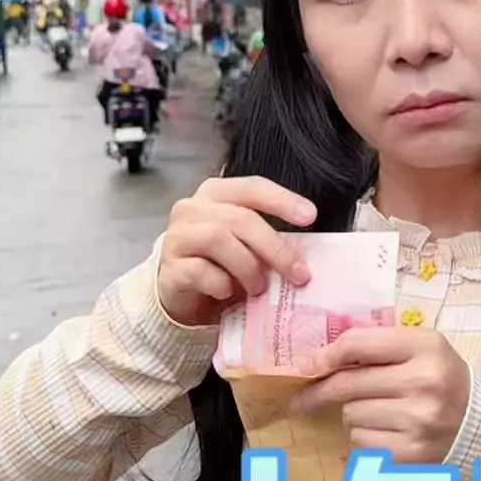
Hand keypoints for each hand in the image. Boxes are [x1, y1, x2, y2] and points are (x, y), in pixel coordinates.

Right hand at [156, 175, 317, 326]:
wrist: (182, 294)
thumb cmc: (219, 264)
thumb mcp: (246, 246)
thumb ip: (268, 241)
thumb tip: (304, 257)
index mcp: (216, 194)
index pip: (252, 187)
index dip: (282, 200)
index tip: (310, 216)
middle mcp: (193, 209)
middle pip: (240, 218)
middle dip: (274, 247)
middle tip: (298, 273)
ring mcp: (178, 237)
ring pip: (219, 239)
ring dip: (249, 267)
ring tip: (259, 288)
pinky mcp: (170, 268)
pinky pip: (200, 271)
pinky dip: (222, 284)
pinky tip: (227, 293)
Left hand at [291, 328, 470, 464]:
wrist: (479, 424)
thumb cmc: (440, 380)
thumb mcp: (419, 350)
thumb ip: (375, 346)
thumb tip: (315, 363)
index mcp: (426, 348)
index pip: (358, 345)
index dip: (325, 355)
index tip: (306, 366)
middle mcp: (423, 383)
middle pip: (347, 384)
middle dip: (319, 392)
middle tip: (300, 400)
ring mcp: (418, 421)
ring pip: (351, 417)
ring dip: (355, 416)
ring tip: (382, 415)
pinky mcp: (411, 454)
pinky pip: (361, 445)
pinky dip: (366, 440)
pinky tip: (388, 435)